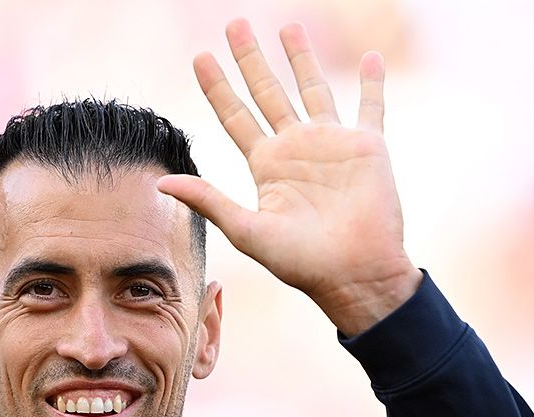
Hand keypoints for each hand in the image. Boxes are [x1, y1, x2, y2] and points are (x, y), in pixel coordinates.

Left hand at [158, 19, 422, 335]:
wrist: (355, 274)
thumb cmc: (303, 263)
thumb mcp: (247, 231)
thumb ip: (209, 200)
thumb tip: (160, 182)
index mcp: (267, 165)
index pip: (235, 116)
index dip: (217, 86)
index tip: (200, 56)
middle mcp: (297, 149)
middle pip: (268, 92)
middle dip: (250, 59)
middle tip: (235, 24)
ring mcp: (332, 145)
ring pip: (313, 88)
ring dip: (301, 59)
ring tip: (289, 27)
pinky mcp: (368, 147)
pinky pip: (371, 106)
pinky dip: (373, 83)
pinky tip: (372, 57)